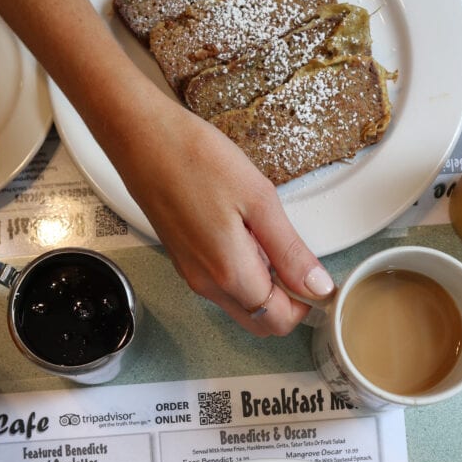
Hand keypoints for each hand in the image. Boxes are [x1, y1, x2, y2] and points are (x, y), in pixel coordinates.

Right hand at [106, 94, 335, 335]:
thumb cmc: (195, 159)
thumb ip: (290, 250)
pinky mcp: (184, 262)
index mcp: (229, 272)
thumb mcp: (259, 200)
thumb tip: (317, 286)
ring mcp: (192, 275)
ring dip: (265, 287)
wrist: (142, 139)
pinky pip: (223, 286)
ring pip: (242, 305)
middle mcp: (207, 284)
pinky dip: (244, 274)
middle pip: (260, 322)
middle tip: (300, 260)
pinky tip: (246, 235)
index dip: (306, 304)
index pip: (279, 320)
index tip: (319, 277)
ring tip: (268, 238)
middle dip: (288, 303)